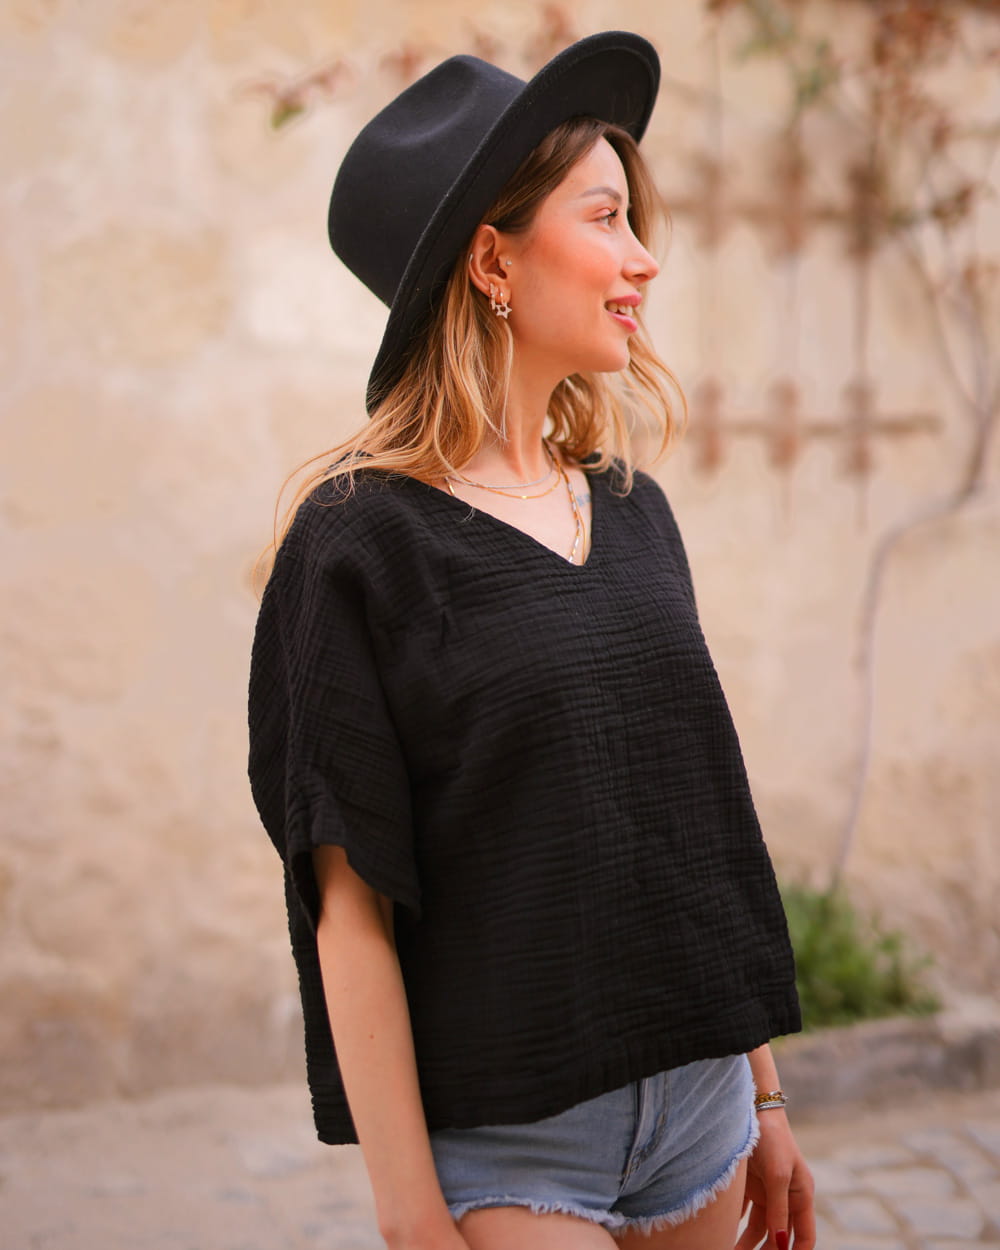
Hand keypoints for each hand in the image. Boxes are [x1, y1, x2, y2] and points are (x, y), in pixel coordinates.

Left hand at [736, 1110, 814, 1248]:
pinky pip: (742, 1214)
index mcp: (801, 1195)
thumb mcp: (777, 1174)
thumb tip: (781, 1244)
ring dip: (747, 1244)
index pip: (804, 1236)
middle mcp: (785, 1197)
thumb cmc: (771, 1138)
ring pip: (758, 1229)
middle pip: (779, 1237)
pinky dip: (735, 1226)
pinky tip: (723, 1235)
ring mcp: (766, 1192)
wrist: (750, 1107)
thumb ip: (778, 1210)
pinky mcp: (748, 1185)